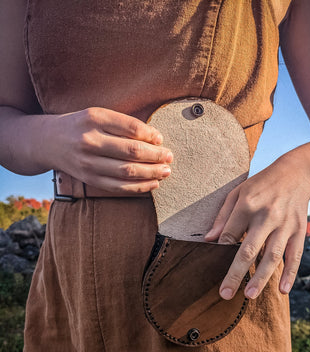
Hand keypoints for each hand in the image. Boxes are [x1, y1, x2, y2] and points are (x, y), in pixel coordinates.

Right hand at [45, 107, 172, 192]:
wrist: (48, 141)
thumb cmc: (81, 126)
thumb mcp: (97, 115)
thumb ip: (123, 124)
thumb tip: (156, 138)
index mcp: (94, 118)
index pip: (131, 127)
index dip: (151, 135)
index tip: (161, 139)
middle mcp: (90, 140)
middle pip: (131, 151)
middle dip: (156, 156)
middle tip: (170, 157)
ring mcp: (88, 162)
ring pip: (127, 171)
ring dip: (151, 173)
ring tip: (165, 171)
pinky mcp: (89, 179)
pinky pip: (119, 187)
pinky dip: (139, 187)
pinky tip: (153, 183)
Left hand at [204, 157, 309, 298]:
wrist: (298, 173)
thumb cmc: (262, 184)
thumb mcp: (238, 191)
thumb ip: (223, 216)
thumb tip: (209, 240)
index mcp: (248, 204)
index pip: (230, 232)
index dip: (221, 248)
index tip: (212, 264)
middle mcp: (267, 215)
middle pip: (249, 249)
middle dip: (237, 273)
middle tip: (225, 294)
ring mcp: (285, 225)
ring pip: (272, 255)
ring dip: (261, 277)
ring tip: (250, 295)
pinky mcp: (299, 231)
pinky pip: (295, 256)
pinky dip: (290, 274)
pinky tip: (282, 290)